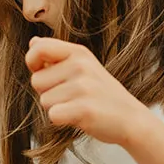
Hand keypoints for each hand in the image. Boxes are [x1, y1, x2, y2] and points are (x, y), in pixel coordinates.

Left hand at [26, 37, 148, 145]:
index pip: (38, 49)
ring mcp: (83, 87)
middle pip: (36, 81)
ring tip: (78, 106)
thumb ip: (56, 56)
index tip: (44, 72)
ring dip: (56, 108)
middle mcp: (80, 66)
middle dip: (47, 92)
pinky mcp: (84, 109)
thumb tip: (33, 42)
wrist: (131, 119)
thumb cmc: (102, 94)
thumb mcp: (83, 67)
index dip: (33, 63)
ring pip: (44, 101)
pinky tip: (79, 117)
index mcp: (79, 53)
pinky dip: (62, 120)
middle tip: (72, 97)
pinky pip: (53, 115)